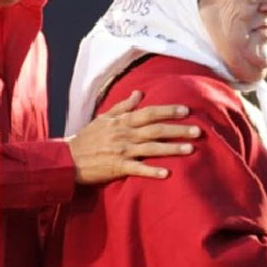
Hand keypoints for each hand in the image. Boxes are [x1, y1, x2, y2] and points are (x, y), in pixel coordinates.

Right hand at [67, 90, 200, 183]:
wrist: (68, 158)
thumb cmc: (88, 137)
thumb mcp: (105, 118)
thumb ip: (123, 106)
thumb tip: (139, 92)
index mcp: (122, 121)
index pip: (150, 112)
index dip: (168, 111)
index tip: (186, 110)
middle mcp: (125, 134)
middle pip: (156, 129)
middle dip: (178, 129)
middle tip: (198, 130)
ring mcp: (122, 151)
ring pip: (151, 148)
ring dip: (172, 148)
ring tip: (191, 149)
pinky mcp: (117, 167)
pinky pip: (138, 169)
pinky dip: (152, 171)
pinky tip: (167, 173)